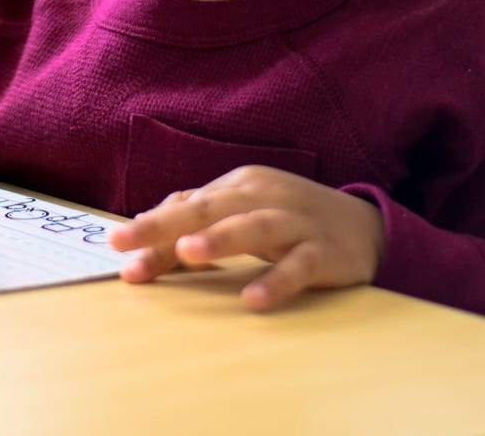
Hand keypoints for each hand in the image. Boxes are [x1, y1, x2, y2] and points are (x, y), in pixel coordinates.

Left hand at [106, 166, 384, 311]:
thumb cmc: (289, 221)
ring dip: (220, 239)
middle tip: (127, 241)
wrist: (366, 228)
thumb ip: (197, 224)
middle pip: (211, 207)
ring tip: (187, 254)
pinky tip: (253, 300)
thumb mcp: (243, 215)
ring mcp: (298, 222)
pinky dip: (277, 281)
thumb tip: (141, 238)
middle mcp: (265, 196)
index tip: (117, 250)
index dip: (152, 228)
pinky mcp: (326, 253)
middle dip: (166, 224)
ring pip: (256, 227)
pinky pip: (300, 266)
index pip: (188, 205)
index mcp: (240, 185)